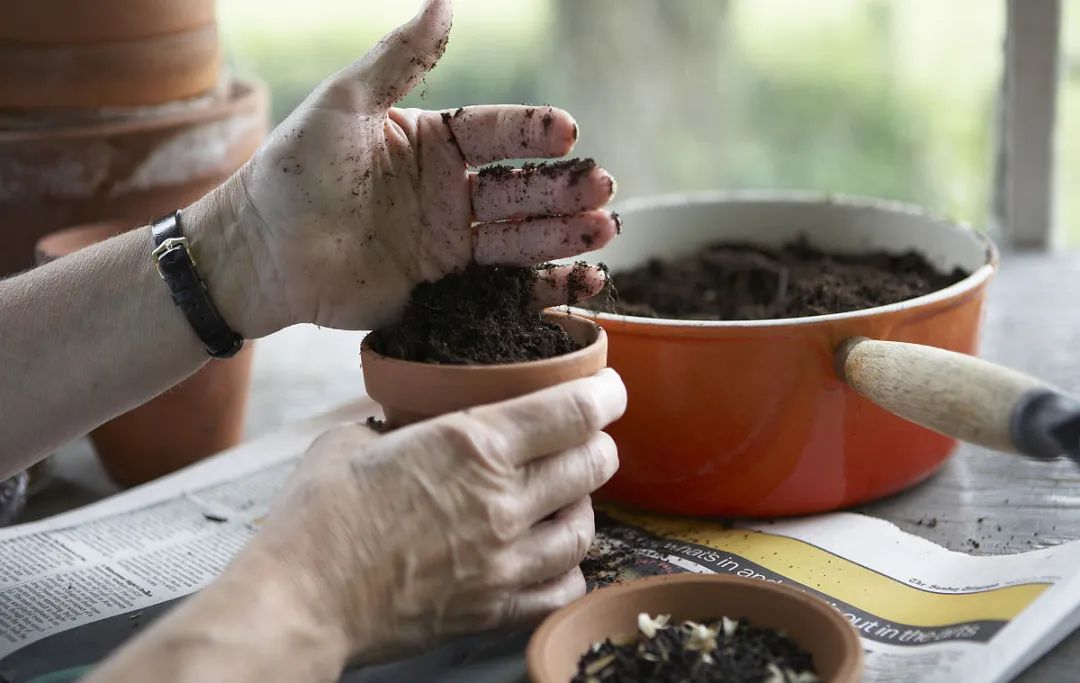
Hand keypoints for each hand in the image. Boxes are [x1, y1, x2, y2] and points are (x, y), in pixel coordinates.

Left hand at [189, 0, 617, 338]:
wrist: (260, 253)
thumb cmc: (293, 172)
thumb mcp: (344, 105)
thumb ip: (398, 59)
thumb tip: (445, 1)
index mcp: (432, 143)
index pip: (496, 133)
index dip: (532, 133)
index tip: (566, 132)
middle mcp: (450, 192)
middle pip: (521, 187)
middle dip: (564, 187)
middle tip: (603, 187)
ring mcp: (450, 242)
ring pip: (521, 235)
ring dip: (566, 232)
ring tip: (606, 229)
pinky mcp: (444, 288)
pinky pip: (503, 284)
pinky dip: (543, 285)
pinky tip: (582, 280)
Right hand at [236, 369, 626, 663]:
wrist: (299, 600)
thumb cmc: (317, 516)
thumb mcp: (353, 441)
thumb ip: (398, 427)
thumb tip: (407, 427)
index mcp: (474, 445)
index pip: (574, 411)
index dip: (605, 394)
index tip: (608, 389)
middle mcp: (504, 500)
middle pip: (592, 464)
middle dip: (599, 444)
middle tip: (586, 438)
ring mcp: (505, 561)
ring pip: (584, 527)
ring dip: (584, 503)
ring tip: (566, 495)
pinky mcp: (493, 608)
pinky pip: (562, 587)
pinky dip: (568, 567)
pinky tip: (552, 555)